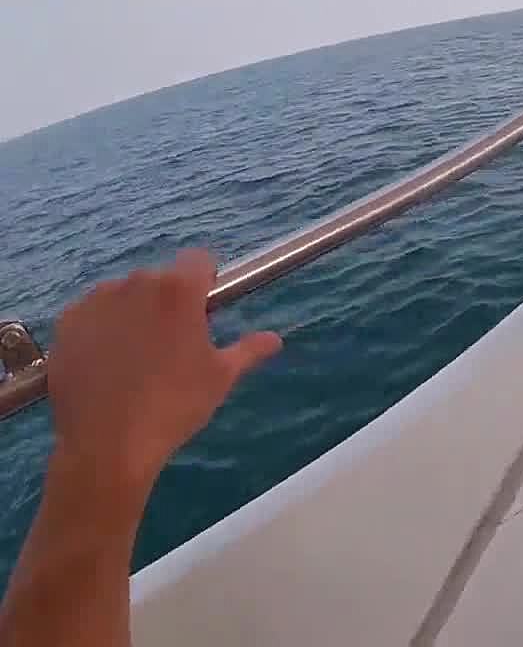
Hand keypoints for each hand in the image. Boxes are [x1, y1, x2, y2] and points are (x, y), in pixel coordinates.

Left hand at [46, 249, 281, 488]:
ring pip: (124, 295)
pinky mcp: (66, 323)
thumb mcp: (221, 378)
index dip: (206, 281)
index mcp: (178, 291)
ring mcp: (95, 302)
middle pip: (160, 279)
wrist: (109, 443)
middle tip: (174, 345)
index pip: (199, 259)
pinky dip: (102, 329)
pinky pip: (93, 314)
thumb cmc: (175, 406)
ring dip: (134, 313)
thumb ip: (249, 350)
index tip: (206, 309)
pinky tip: (107, 364)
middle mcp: (135, 284)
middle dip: (169, 302)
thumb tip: (274, 339)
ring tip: (137, 358)